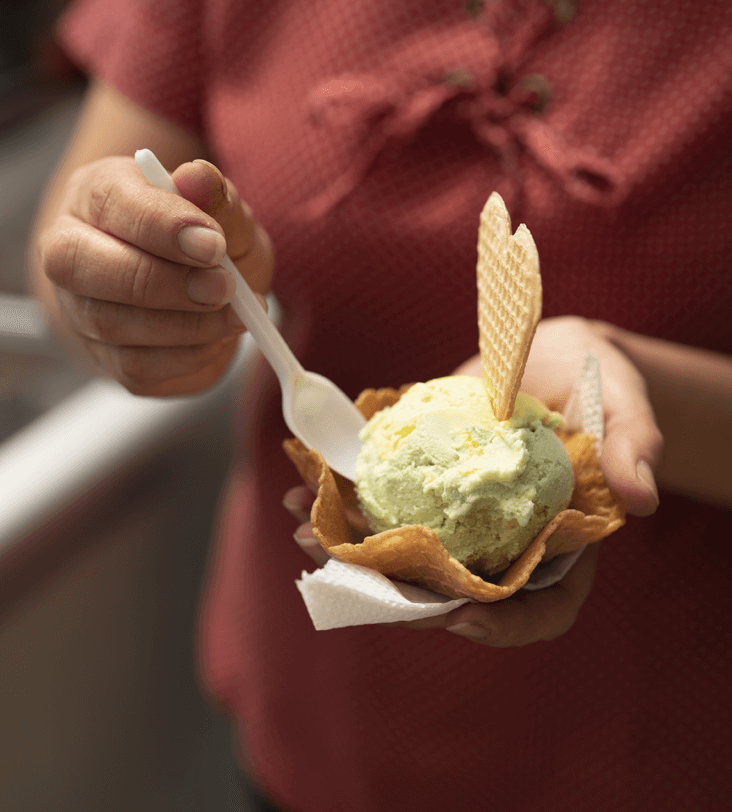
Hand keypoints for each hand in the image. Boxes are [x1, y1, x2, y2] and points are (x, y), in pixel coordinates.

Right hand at [38, 155, 273, 395]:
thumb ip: (217, 198)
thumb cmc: (206, 238)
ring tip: (236, 315)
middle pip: (82, 267)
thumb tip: (199, 177)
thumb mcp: (226, 213)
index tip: (214, 245)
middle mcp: (70, 248)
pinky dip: (187, 357)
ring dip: (186, 326)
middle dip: (163, 283)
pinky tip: (216, 338)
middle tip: (224, 287)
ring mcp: (77, 308)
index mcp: (96, 194)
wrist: (196, 284)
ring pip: (110, 325)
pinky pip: (135, 368)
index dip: (163, 227)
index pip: (112, 203)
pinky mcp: (101, 358)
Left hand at [284, 315, 660, 644]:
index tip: (461, 619)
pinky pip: (384, 503)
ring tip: (305, 531)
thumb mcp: (626, 405)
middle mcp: (505, 541)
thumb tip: (642, 499)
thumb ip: (633, 446)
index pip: (541, 608)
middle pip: (456, 592)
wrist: (549, 350)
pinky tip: (306, 489)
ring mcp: (460, 516)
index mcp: (562, 544)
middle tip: (352, 583)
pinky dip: (346, 500)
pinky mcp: (425, 483)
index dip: (503, 626)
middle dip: (398, 597)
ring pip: (407, 554)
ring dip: (353, 551)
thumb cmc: (599, 383)